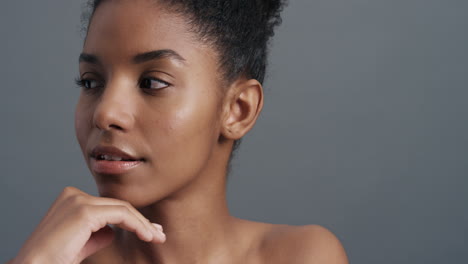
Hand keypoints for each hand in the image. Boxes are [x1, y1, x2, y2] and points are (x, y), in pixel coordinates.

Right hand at [11, 186, 164, 263]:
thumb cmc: (55, 259)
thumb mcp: (81, 243)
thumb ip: (98, 232)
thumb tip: (114, 231)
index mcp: (71, 198)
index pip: (109, 205)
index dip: (132, 218)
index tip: (149, 231)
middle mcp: (74, 194)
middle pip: (117, 205)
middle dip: (141, 221)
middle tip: (158, 233)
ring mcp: (79, 200)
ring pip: (122, 209)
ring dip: (142, 224)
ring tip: (156, 237)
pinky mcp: (85, 211)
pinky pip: (121, 215)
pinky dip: (137, 225)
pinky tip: (147, 235)